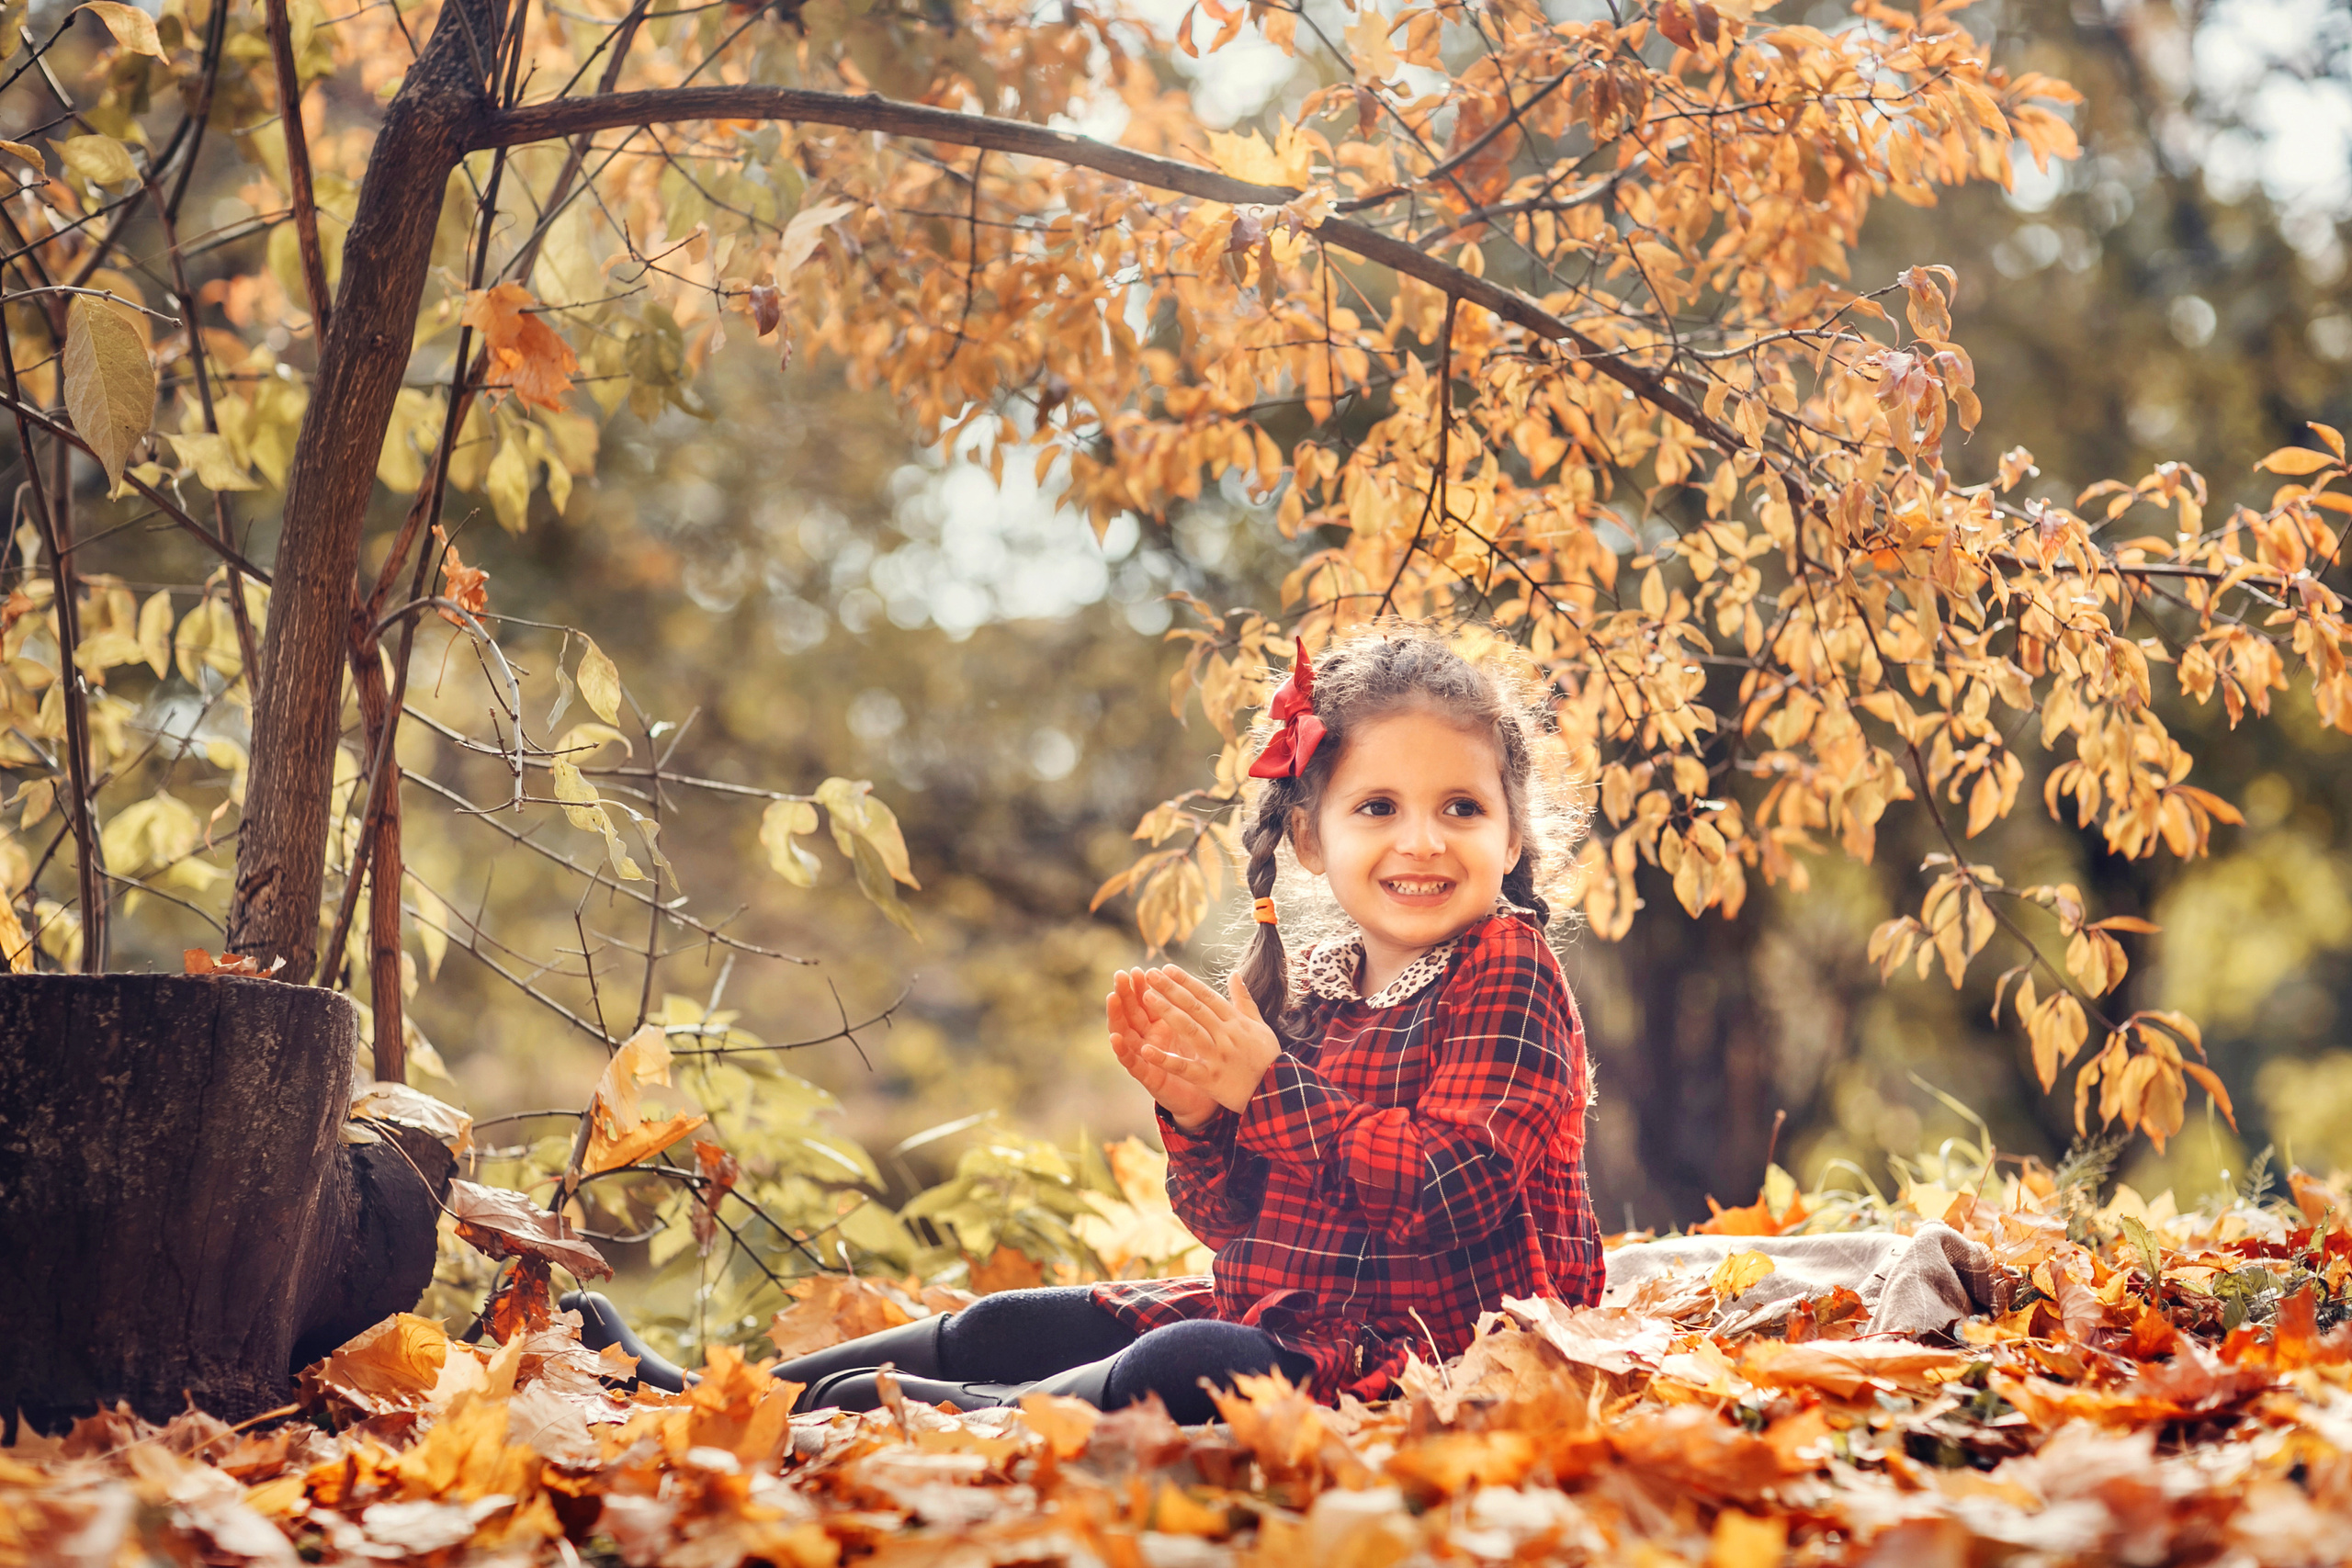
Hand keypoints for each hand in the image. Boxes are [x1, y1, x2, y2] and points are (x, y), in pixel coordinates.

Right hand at [1107, 969, 1221, 1129]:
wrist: (1205, 1097)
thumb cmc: (1199, 1060)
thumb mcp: (1196, 1029)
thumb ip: (1190, 1006)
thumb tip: (1192, 981)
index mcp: (1161, 1026)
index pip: (1146, 1002)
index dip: (1141, 987)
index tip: (1139, 970)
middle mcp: (1149, 1039)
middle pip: (1132, 1013)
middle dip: (1125, 994)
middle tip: (1120, 975)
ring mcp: (1145, 1057)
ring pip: (1125, 1033)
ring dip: (1117, 1016)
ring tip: (1112, 998)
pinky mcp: (1147, 1077)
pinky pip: (1133, 1063)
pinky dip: (1123, 1050)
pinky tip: (1116, 1038)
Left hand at [1131, 966, 1281, 1116]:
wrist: (1278, 1092)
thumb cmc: (1268, 1058)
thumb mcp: (1259, 1025)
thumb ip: (1244, 1000)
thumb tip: (1234, 974)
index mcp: (1236, 1021)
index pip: (1206, 996)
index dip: (1186, 981)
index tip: (1167, 968)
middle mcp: (1225, 1034)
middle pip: (1194, 1007)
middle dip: (1171, 989)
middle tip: (1150, 974)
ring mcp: (1218, 1056)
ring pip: (1189, 1029)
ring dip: (1167, 1012)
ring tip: (1146, 997)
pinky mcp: (1211, 1078)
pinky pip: (1184, 1067)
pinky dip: (1165, 1059)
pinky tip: (1145, 1050)